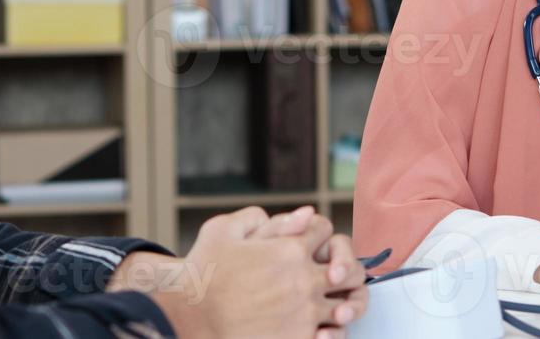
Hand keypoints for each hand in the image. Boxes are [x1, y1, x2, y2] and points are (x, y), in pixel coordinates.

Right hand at [114, 206, 365, 338]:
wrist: (190, 319)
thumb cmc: (203, 274)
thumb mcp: (222, 231)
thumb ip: (261, 217)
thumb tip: (303, 214)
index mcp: (290, 249)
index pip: (324, 230)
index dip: (316, 231)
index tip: (308, 240)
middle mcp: (304, 280)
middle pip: (349, 270)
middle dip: (343, 267)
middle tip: (332, 273)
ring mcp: (306, 313)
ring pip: (347, 305)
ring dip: (343, 302)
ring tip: (332, 304)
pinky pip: (333, 335)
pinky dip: (332, 331)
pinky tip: (320, 328)